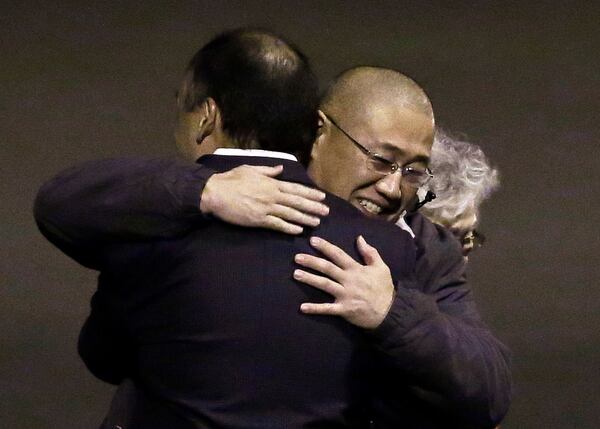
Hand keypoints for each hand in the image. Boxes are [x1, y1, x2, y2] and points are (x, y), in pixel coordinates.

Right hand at [200, 164, 328, 233]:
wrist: (215, 193)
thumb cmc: (230, 180)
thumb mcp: (251, 169)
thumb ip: (268, 170)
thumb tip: (280, 169)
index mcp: (271, 183)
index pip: (296, 189)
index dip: (310, 193)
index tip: (322, 197)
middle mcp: (272, 195)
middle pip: (297, 202)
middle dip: (313, 207)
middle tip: (326, 212)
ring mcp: (266, 208)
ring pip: (290, 214)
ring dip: (305, 219)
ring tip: (317, 222)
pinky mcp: (258, 220)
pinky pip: (277, 224)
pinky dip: (289, 228)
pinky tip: (299, 230)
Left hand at [294, 235, 394, 328]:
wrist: (390, 312)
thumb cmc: (384, 288)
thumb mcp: (381, 267)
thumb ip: (370, 252)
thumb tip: (360, 238)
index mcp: (356, 269)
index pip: (338, 254)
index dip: (325, 247)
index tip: (312, 240)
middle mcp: (348, 280)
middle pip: (327, 268)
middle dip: (311, 261)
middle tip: (297, 257)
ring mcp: (345, 295)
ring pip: (324, 285)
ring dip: (309, 279)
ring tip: (296, 274)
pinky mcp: (344, 309)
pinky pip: (327, 309)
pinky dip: (315, 308)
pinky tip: (302, 307)